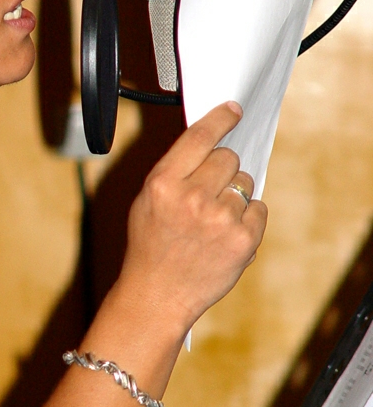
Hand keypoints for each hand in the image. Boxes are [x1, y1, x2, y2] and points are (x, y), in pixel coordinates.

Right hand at [116, 101, 266, 337]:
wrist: (157, 296)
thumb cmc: (150, 247)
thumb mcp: (147, 201)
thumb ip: (175, 171)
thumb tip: (211, 144)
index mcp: (163, 184)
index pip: (199, 137)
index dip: (220, 119)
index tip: (233, 109)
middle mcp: (192, 197)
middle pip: (227, 157)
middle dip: (223, 169)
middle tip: (208, 192)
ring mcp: (220, 219)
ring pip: (246, 182)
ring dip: (235, 195)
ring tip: (213, 220)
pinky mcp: (243, 239)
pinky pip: (260, 208)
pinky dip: (248, 219)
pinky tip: (226, 234)